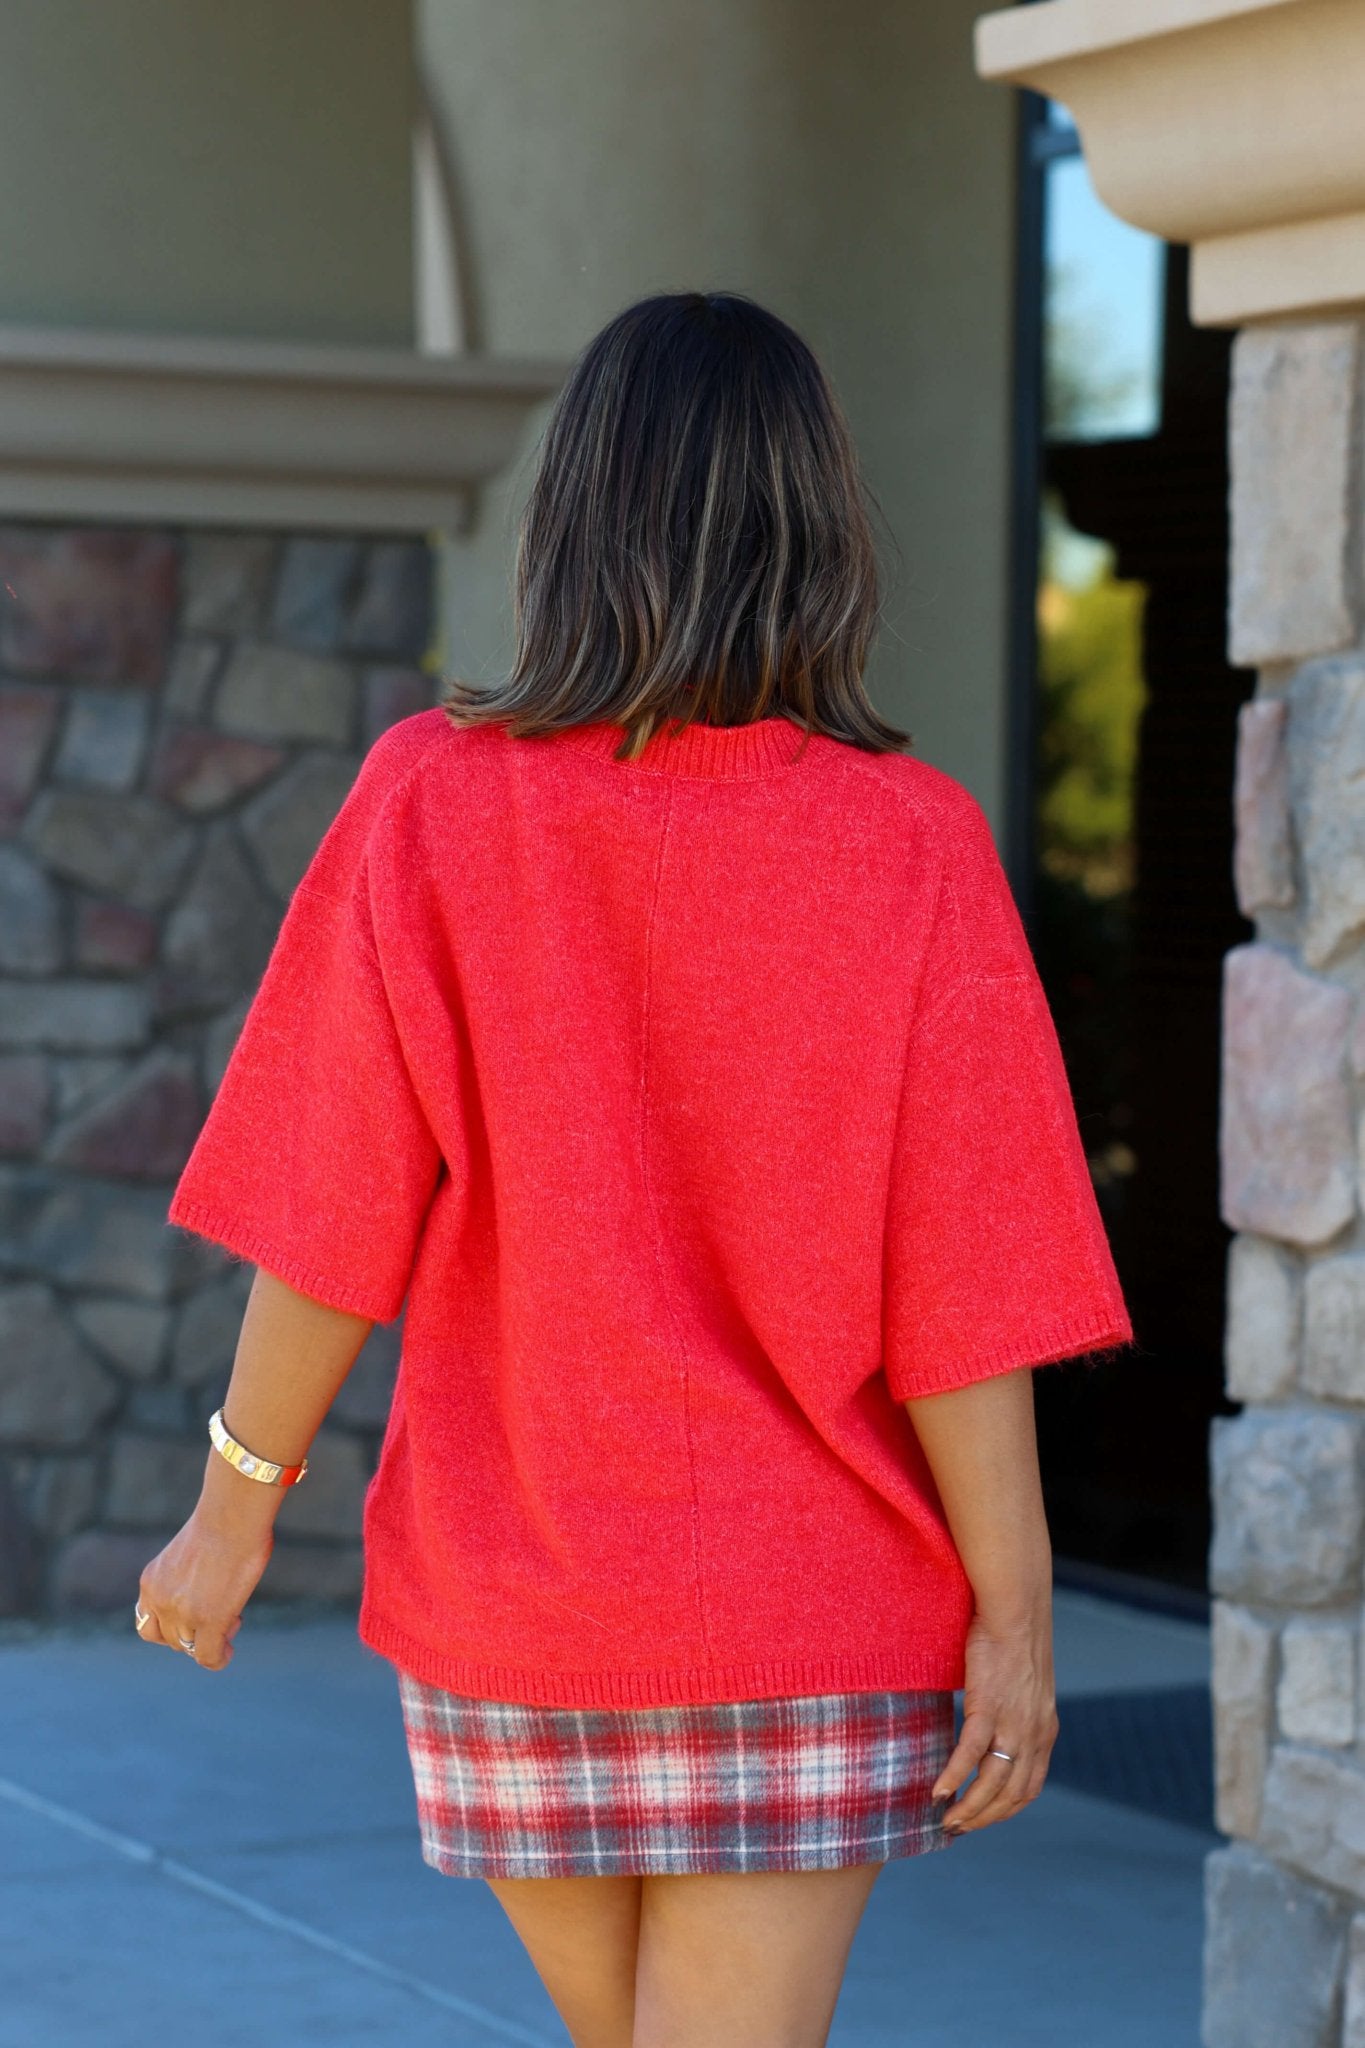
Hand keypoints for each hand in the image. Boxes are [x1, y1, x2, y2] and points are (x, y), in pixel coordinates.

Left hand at [136, 1499, 273, 1672]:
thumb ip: (186, 1576)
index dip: (172, 1623)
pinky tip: (228, 1652)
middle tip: (223, 1612)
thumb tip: (206, 1589)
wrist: (232, 1514)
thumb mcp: (187, 1552)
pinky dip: (218, 1658)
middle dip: (194, 1631)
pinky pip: (208, 1656)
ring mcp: (181, 1613)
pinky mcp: (208, 1621)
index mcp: (151, 1581)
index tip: (195, 1613)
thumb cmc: (223, 1521)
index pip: (149, 1620)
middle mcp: (159, 1600)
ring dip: (210, 1639)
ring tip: (233, 1620)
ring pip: (188, 1647)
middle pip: (169, 1637)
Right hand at [931, 1603, 1058, 1834]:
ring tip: (946, 1820)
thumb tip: (996, 1726)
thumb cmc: (1014, 1640)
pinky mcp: (988, 1706)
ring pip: (991, 1782)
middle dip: (983, 1818)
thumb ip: (1018, 1713)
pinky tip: (938, 1791)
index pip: (1028, 1788)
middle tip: (956, 1828)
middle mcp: (1034, 1734)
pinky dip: (955, 1777)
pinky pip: (970, 1753)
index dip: (1004, 1810)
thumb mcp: (1027, 1687)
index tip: (981, 1819)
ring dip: (968, 1808)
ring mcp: (1012, 1723)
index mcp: (1045, 1731)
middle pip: (1010, 1794)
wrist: (1016, 1610)